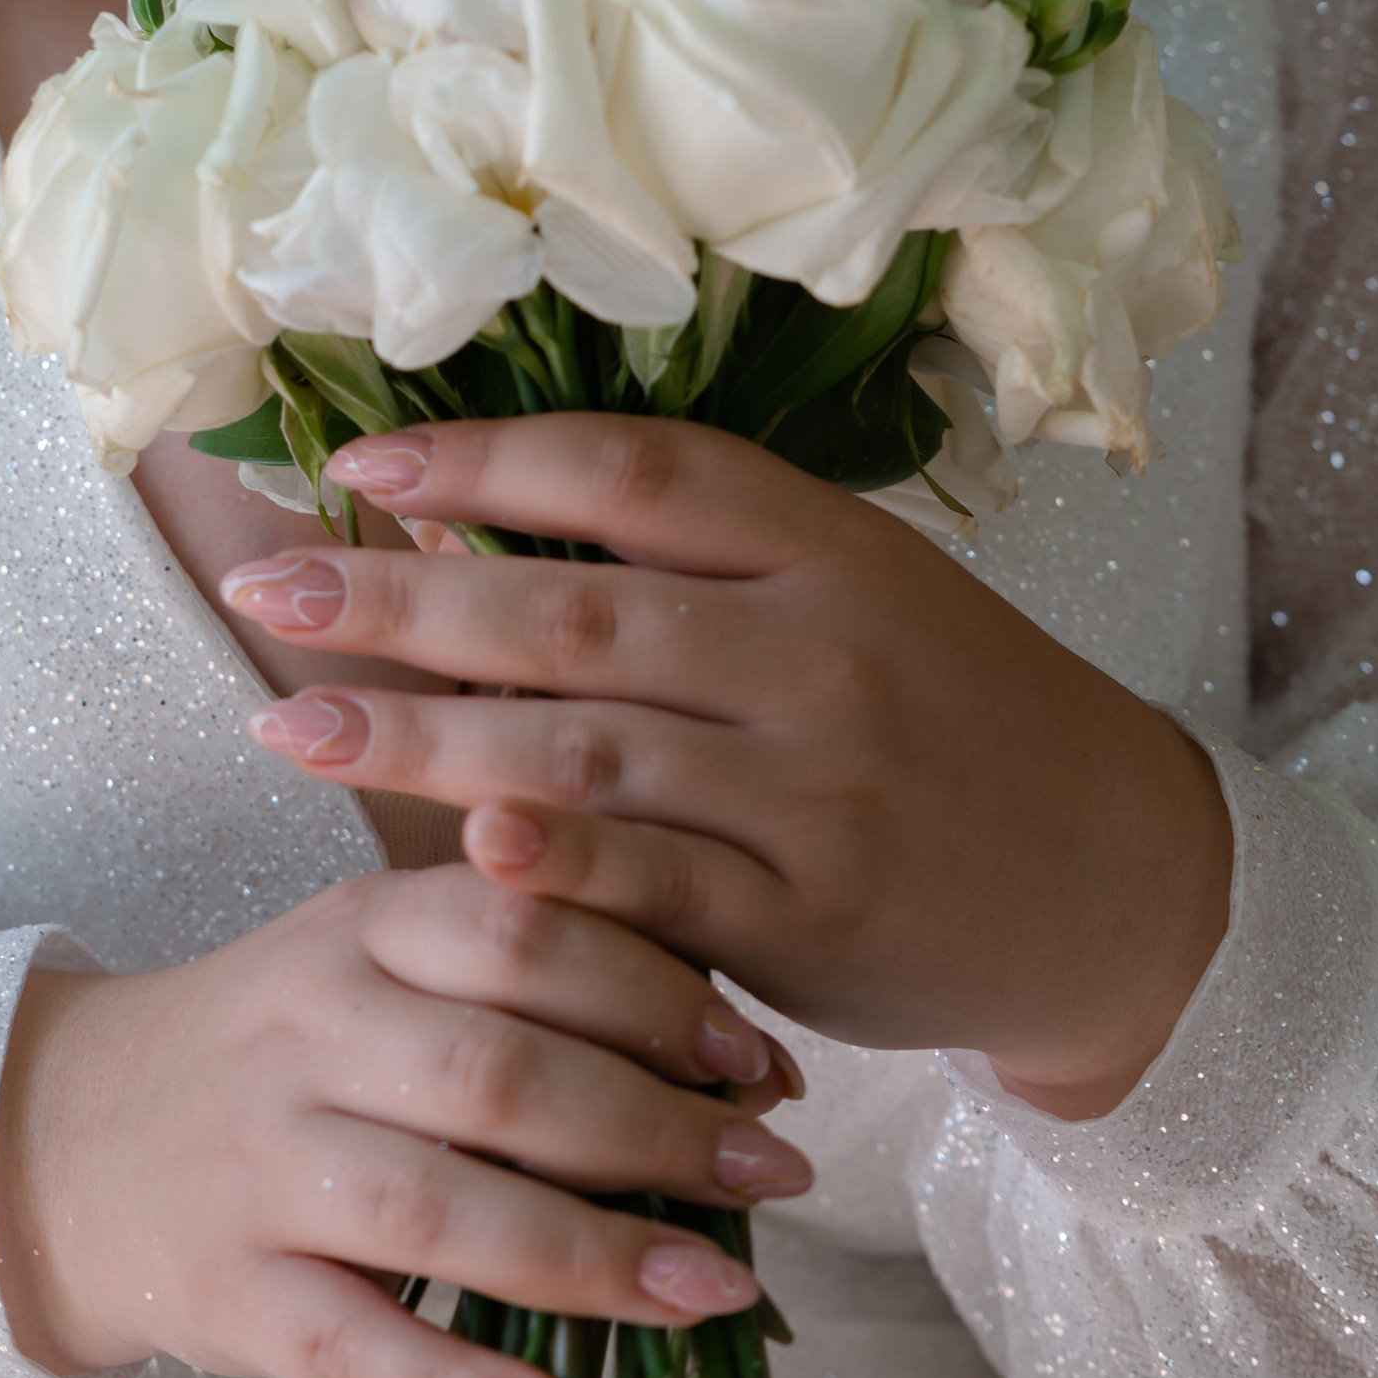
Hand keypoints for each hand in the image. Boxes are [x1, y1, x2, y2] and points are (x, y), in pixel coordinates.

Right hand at [0, 864, 808, 1377]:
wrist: (56, 1135)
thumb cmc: (276, 1046)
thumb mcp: (374, 961)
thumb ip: (530, 975)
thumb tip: (741, 1050)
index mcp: (358, 931)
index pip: (524, 933)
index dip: (659, 996)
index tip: (758, 1060)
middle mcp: (305, 1035)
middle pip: (500, 1074)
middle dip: (656, 1129)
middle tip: (773, 1175)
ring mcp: (259, 1167)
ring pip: (438, 1209)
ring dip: (590, 1256)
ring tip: (710, 1289)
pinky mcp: (227, 1292)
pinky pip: (353, 1344)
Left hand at [229, 416, 1232, 1119]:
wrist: (1114, 876)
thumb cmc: (948, 714)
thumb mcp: (854, 592)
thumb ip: (693, 563)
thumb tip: (461, 516)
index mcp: (828, 545)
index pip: (635, 474)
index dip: (488, 461)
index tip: (357, 462)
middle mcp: (822, 651)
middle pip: (578, 614)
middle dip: (398, 598)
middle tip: (262, 584)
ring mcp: (819, 788)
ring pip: (591, 752)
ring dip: (421, 734)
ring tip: (288, 719)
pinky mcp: (816, 916)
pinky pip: (662, 890)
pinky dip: (555, 866)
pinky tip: (452, 845)